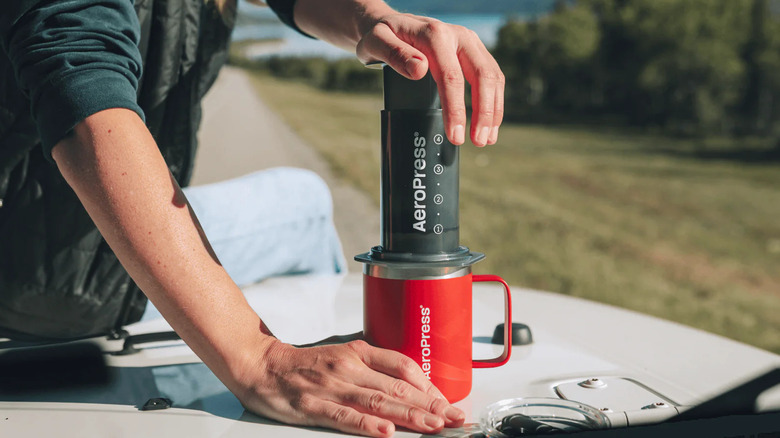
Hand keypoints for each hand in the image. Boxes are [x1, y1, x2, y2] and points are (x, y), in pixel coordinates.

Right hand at [236, 338, 464, 437]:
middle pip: (397, 386)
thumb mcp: (344, 357)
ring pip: (377, 401)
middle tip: (454, 419)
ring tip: (432, 426)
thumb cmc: (305, 365)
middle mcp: (349, 367)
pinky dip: (366, 423)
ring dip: (409, 415)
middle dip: (430, 405)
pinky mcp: (313, 406)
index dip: (429, 385)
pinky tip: (385, 431)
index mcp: (359, 353)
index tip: (448, 403)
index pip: (403, 366)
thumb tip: (410, 387)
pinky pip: (344, 416)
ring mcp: (331, 386)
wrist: (262, 365)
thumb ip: (375, 369)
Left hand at [356, 13, 504, 146]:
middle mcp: (458, 36)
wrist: (392, 24)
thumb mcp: (376, 42)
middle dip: (483, 113)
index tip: (455, 135)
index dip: (456, 110)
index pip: (451, 76)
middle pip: (482, 76)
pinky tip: (489, 122)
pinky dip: (493, 101)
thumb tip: (419, 70)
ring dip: (493, 110)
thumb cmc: (382, 36)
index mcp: (435, 35)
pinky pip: (491, 76)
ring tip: (487, 138)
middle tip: (478, 142)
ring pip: (492, 76)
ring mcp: (469, 43)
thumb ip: (394, 54)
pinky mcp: (474, 51)